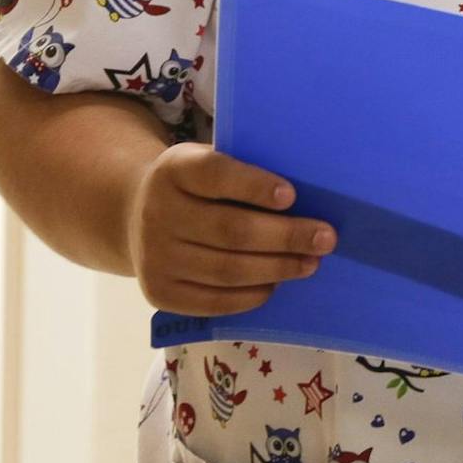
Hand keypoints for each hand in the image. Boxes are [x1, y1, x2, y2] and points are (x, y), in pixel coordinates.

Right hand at [126, 144, 334, 315]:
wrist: (137, 213)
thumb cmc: (196, 186)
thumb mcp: (208, 161)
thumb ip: (244, 172)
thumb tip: (310, 196)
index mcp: (175, 170)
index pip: (216, 175)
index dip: (254, 186)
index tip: (292, 196)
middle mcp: (158, 213)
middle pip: (230, 230)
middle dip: (285, 236)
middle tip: (325, 239)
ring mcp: (154, 257)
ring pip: (226, 270)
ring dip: (276, 268)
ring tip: (310, 264)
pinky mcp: (158, 292)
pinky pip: (212, 301)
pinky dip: (249, 296)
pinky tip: (274, 285)